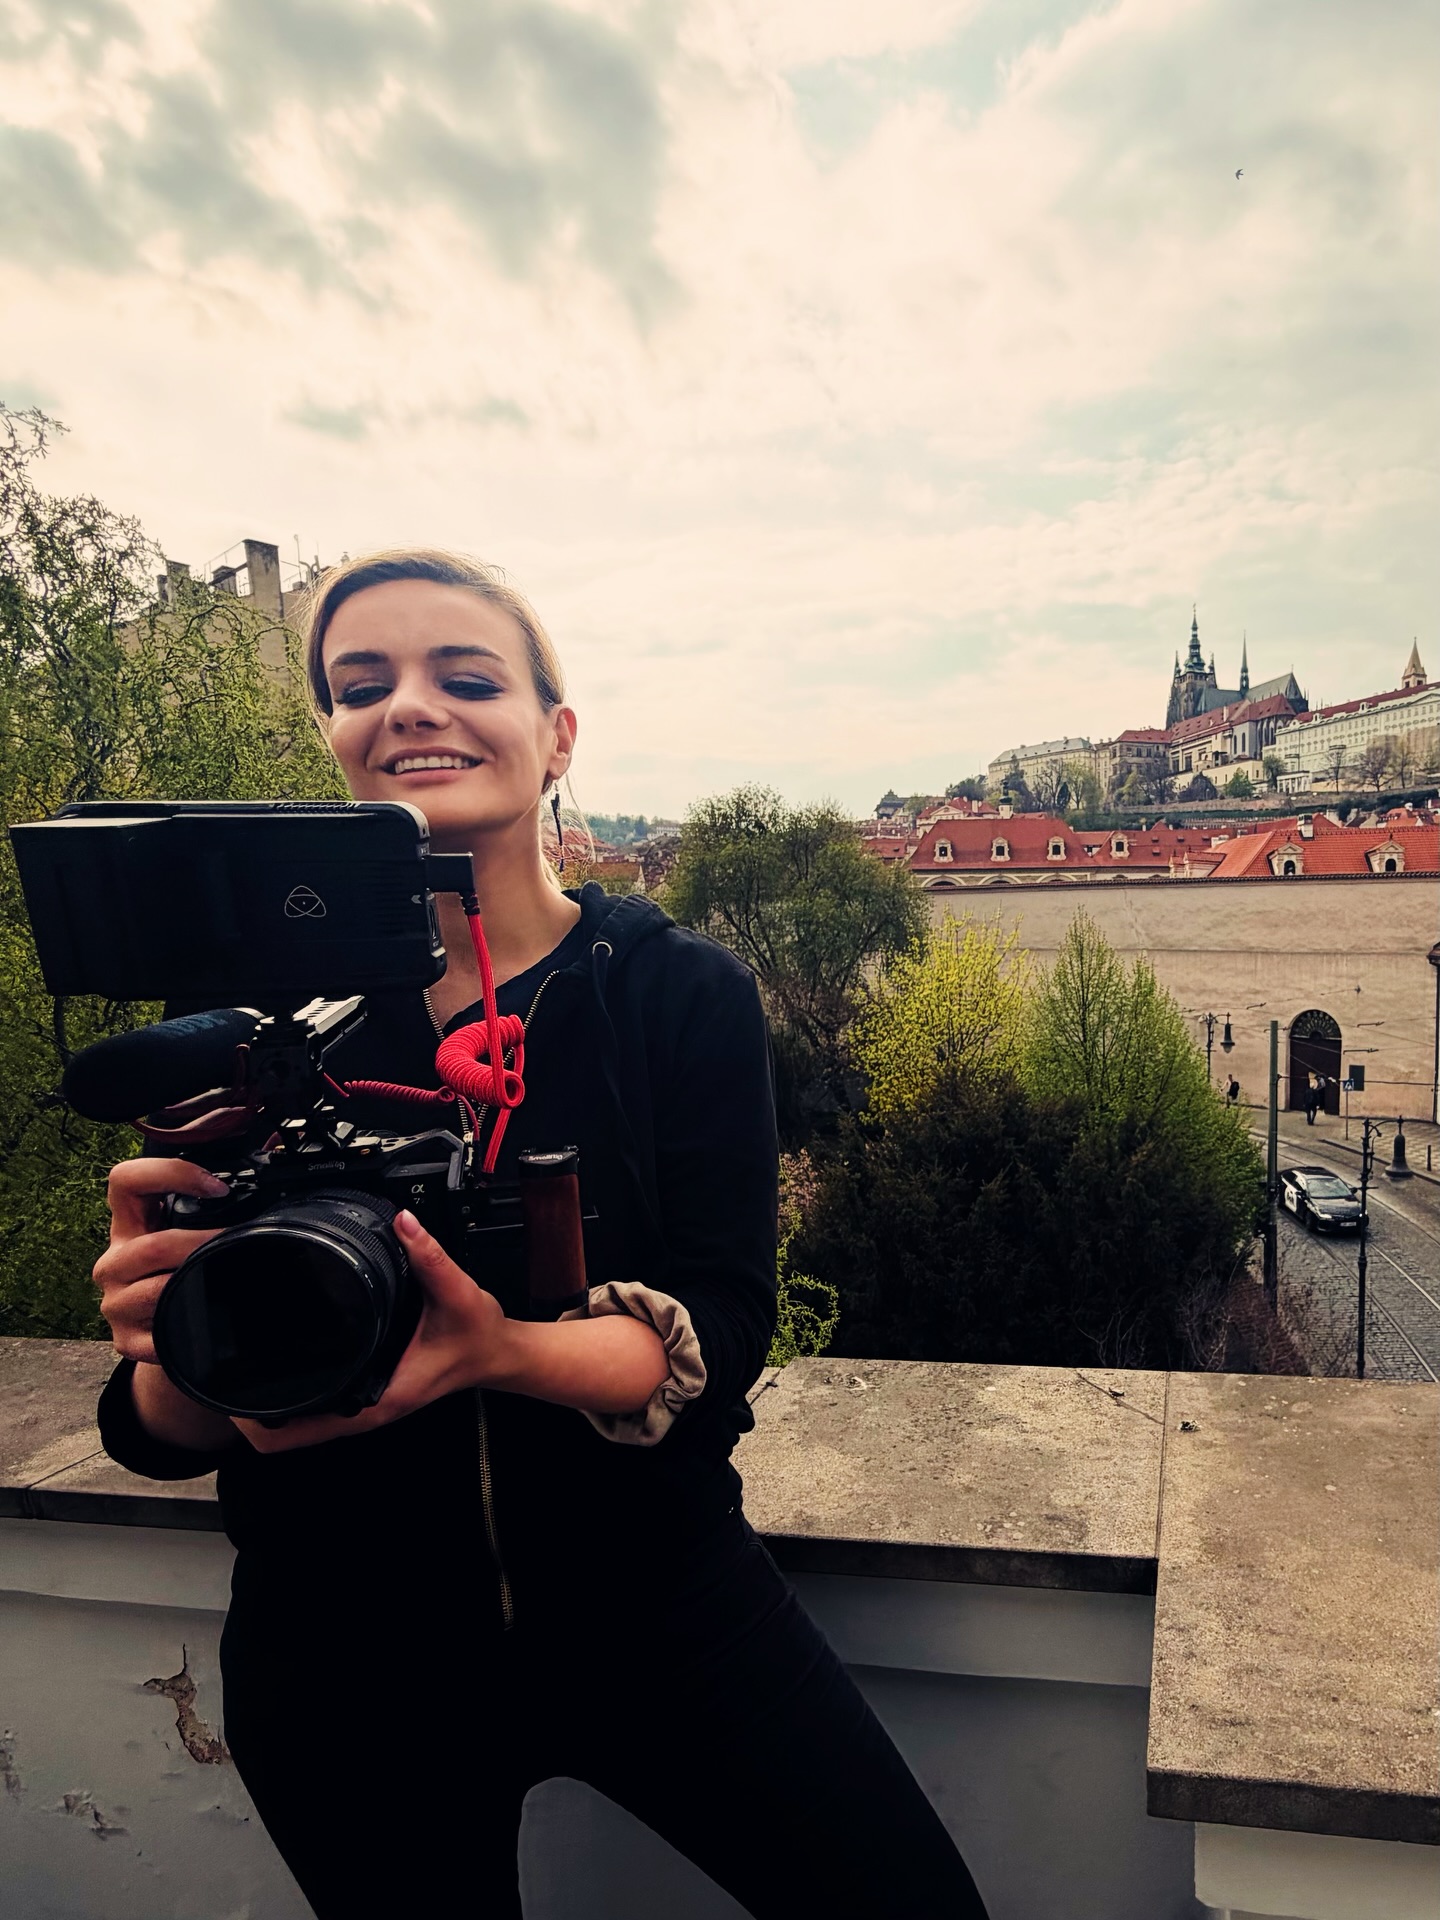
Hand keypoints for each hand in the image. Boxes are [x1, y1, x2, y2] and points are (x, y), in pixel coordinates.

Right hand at [95, 1157, 228, 1364]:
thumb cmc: (184, 1270)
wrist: (169, 1331)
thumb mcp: (188, 1230)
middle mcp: (115, 1260)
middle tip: (240, 1243)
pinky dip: (191, 1329)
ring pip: (156, 1292)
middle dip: (203, 1244)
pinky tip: (210, 1323)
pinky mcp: (126, 1341)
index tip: (217, 1187)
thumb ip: (214, 1199)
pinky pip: (159, 1337)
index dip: (169, 1174)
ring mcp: (116, 1303)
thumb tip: (273, 1149)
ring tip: (229, 1279)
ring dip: (198, 1284)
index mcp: (129, 1224)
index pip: (125, 1180)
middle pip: (150, 1247)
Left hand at [234, 1211, 509, 1453]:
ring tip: (238, 1369)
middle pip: (287, 1434)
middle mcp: (366, 1409)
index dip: (257, 1424)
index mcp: (377, 1398)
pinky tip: (280, 1366)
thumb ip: (429, 1257)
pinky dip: (291, 1395)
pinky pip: (316, 1404)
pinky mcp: (367, 1391)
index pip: (300, 1434)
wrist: (498, 1354)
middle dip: (250, 1413)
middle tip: (221, 1374)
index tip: (230, 1399)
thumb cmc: (479, 1336)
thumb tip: (403, 1224)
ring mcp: (364, 1403)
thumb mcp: (457, 1294)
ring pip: (299, 1423)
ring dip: (268, 1405)